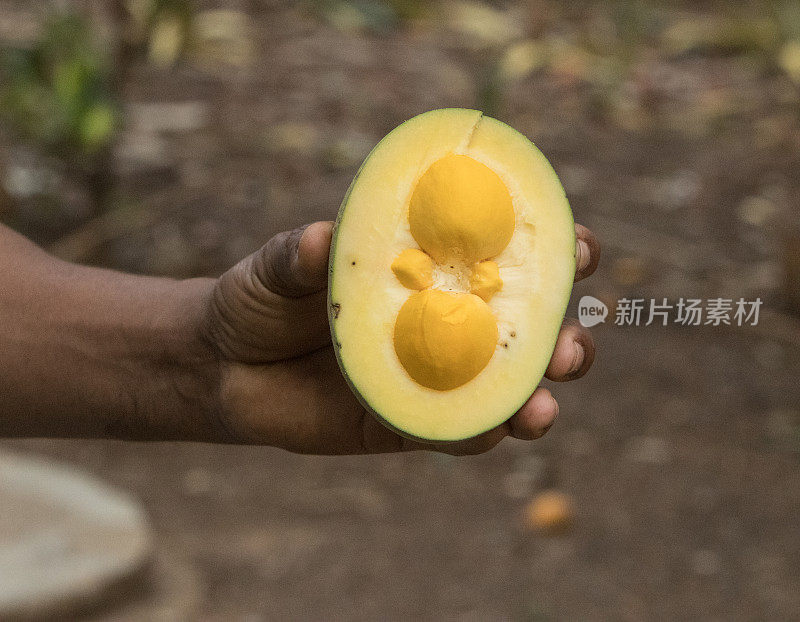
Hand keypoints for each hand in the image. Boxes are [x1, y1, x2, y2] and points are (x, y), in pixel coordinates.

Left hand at [201, 221, 598, 454]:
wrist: (225, 368)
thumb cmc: (258, 300)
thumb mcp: (273, 269)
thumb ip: (297, 256)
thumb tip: (320, 240)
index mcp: (428, 267)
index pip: (501, 254)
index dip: (550, 250)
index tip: (577, 250)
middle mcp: (443, 320)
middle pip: (524, 328)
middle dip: (562, 336)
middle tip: (568, 347)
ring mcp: (431, 376)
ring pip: (503, 388)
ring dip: (536, 398)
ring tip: (543, 408)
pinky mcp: (408, 424)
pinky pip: (456, 433)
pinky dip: (482, 435)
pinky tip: (497, 432)